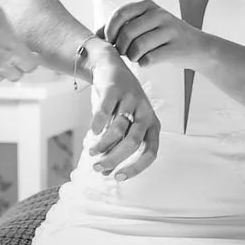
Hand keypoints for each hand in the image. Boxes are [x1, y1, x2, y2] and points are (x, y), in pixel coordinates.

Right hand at [0, 0, 35, 80]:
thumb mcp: (0, 14)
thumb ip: (9, 30)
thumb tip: (10, 33)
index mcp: (12, 48)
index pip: (30, 65)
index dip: (31, 60)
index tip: (30, 55)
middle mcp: (0, 62)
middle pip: (16, 76)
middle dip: (17, 68)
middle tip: (14, 58)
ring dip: (0, 71)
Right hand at [88, 43, 159, 178]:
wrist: (110, 67)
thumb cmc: (118, 103)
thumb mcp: (125, 124)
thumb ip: (117, 145)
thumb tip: (106, 172)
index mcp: (152, 125)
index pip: (150, 152)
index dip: (136, 168)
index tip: (118, 177)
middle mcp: (145, 112)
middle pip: (133, 143)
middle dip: (114, 158)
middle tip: (98, 167)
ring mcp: (131, 99)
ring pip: (118, 129)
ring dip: (103, 145)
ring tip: (91, 151)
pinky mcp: (115, 90)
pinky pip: (105, 111)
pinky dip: (97, 125)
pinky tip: (92, 133)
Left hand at [104, 0, 203, 69]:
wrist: (198, 47)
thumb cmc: (164, 37)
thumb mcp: (144, 26)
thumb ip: (122, 27)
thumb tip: (97, 34)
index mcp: (148, 6)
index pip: (120, 14)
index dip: (110, 30)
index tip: (109, 41)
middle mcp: (159, 14)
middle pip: (126, 33)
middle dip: (120, 47)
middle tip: (124, 53)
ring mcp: (169, 30)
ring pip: (137, 47)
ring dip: (132, 57)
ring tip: (137, 57)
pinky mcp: (175, 47)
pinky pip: (149, 59)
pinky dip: (144, 63)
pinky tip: (149, 61)